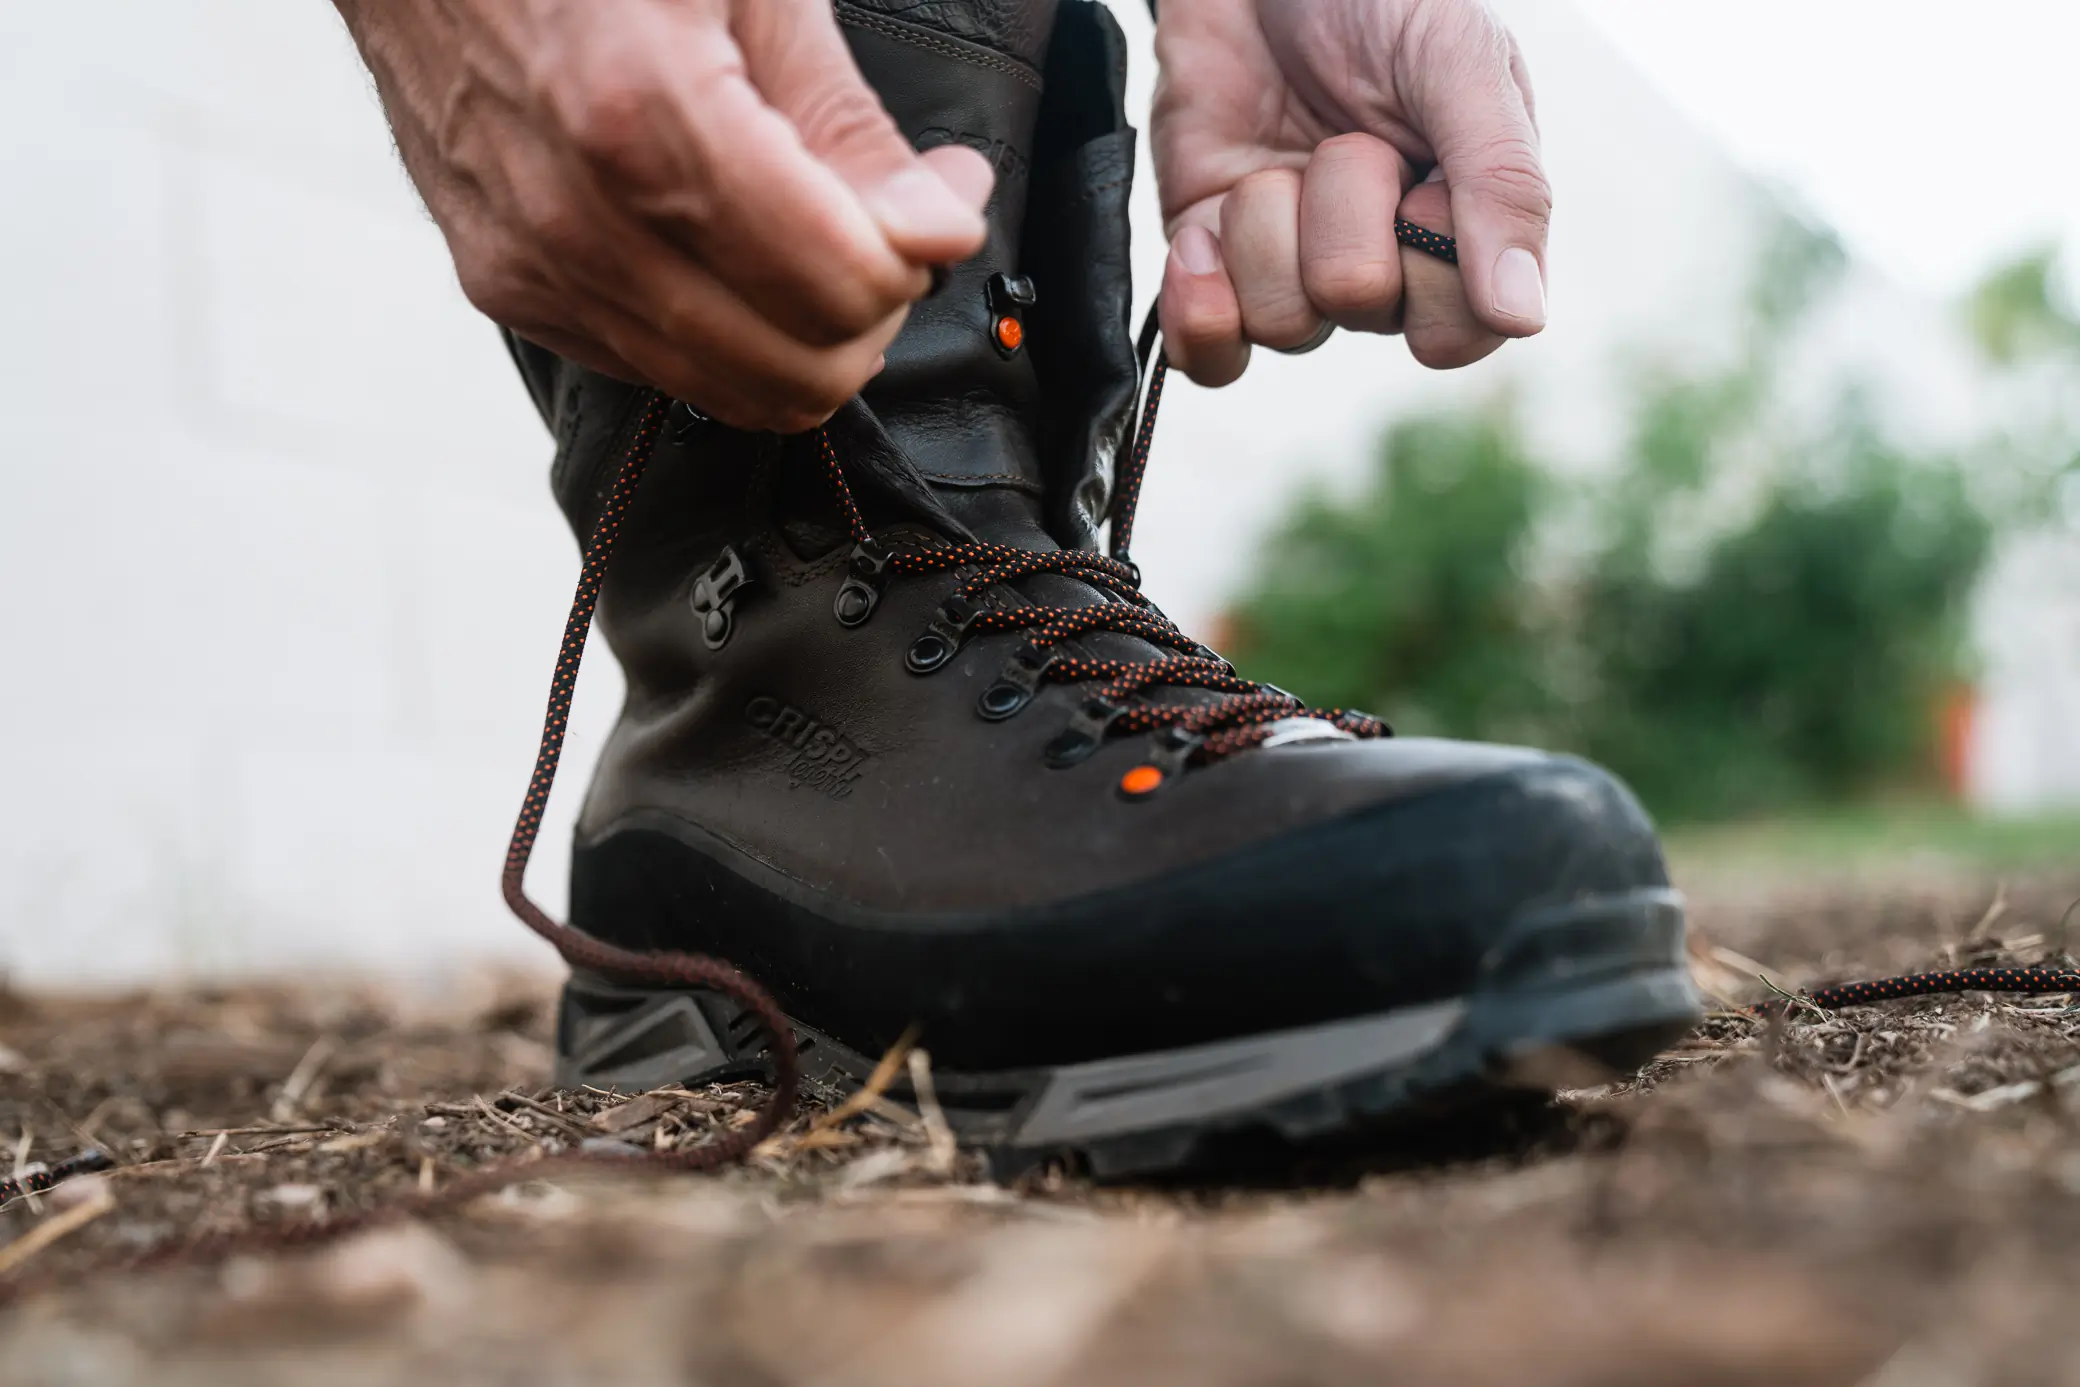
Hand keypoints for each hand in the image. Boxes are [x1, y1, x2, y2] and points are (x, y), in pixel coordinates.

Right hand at [332, 0, 993, 431]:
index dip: (922, 249)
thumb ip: (847, 121)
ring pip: (734, 392)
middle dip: (875, 310)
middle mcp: (574, 216)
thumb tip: (938, 225)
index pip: (839, 284)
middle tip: (891, 224)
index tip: (944, 193)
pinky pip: (661, 366)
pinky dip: (727, 330)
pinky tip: (730, 240)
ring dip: (807, 335)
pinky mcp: (504, 287)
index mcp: (641, 113)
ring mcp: (529, 265)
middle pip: (798, 372)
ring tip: (819, 233)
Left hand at [1151, 0, 1548, 383]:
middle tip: (1348, 141)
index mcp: (1459, 228)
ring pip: (1282, 323)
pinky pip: (1208, 352)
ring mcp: (1291, 270)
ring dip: (1268, 224)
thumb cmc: (1373, 0)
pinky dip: (1200, 309)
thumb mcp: (1459, 61)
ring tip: (1278, 158)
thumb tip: (1521, 316)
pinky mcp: (1213, 267)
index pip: (1458, 332)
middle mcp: (1379, 263)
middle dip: (1343, 213)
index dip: (1429, 266)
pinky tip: (1203, 239)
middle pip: (1362, 310)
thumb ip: (1504, 182)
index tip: (1418, 184)